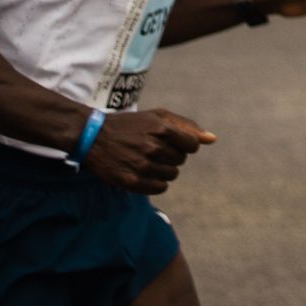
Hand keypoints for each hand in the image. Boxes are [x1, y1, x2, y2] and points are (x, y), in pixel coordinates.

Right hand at [85, 108, 215, 194]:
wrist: (93, 136)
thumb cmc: (131, 125)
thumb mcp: (158, 116)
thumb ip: (188, 126)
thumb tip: (213, 139)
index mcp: (162, 129)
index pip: (192, 146)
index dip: (183, 144)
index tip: (170, 142)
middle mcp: (153, 148)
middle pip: (181, 161)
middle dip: (171, 156)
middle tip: (153, 150)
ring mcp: (141, 166)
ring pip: (172, 175)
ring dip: (163, 169)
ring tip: (147, 160)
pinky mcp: (130, 181)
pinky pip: (159, 188)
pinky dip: (156, 182)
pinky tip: (144, 173)